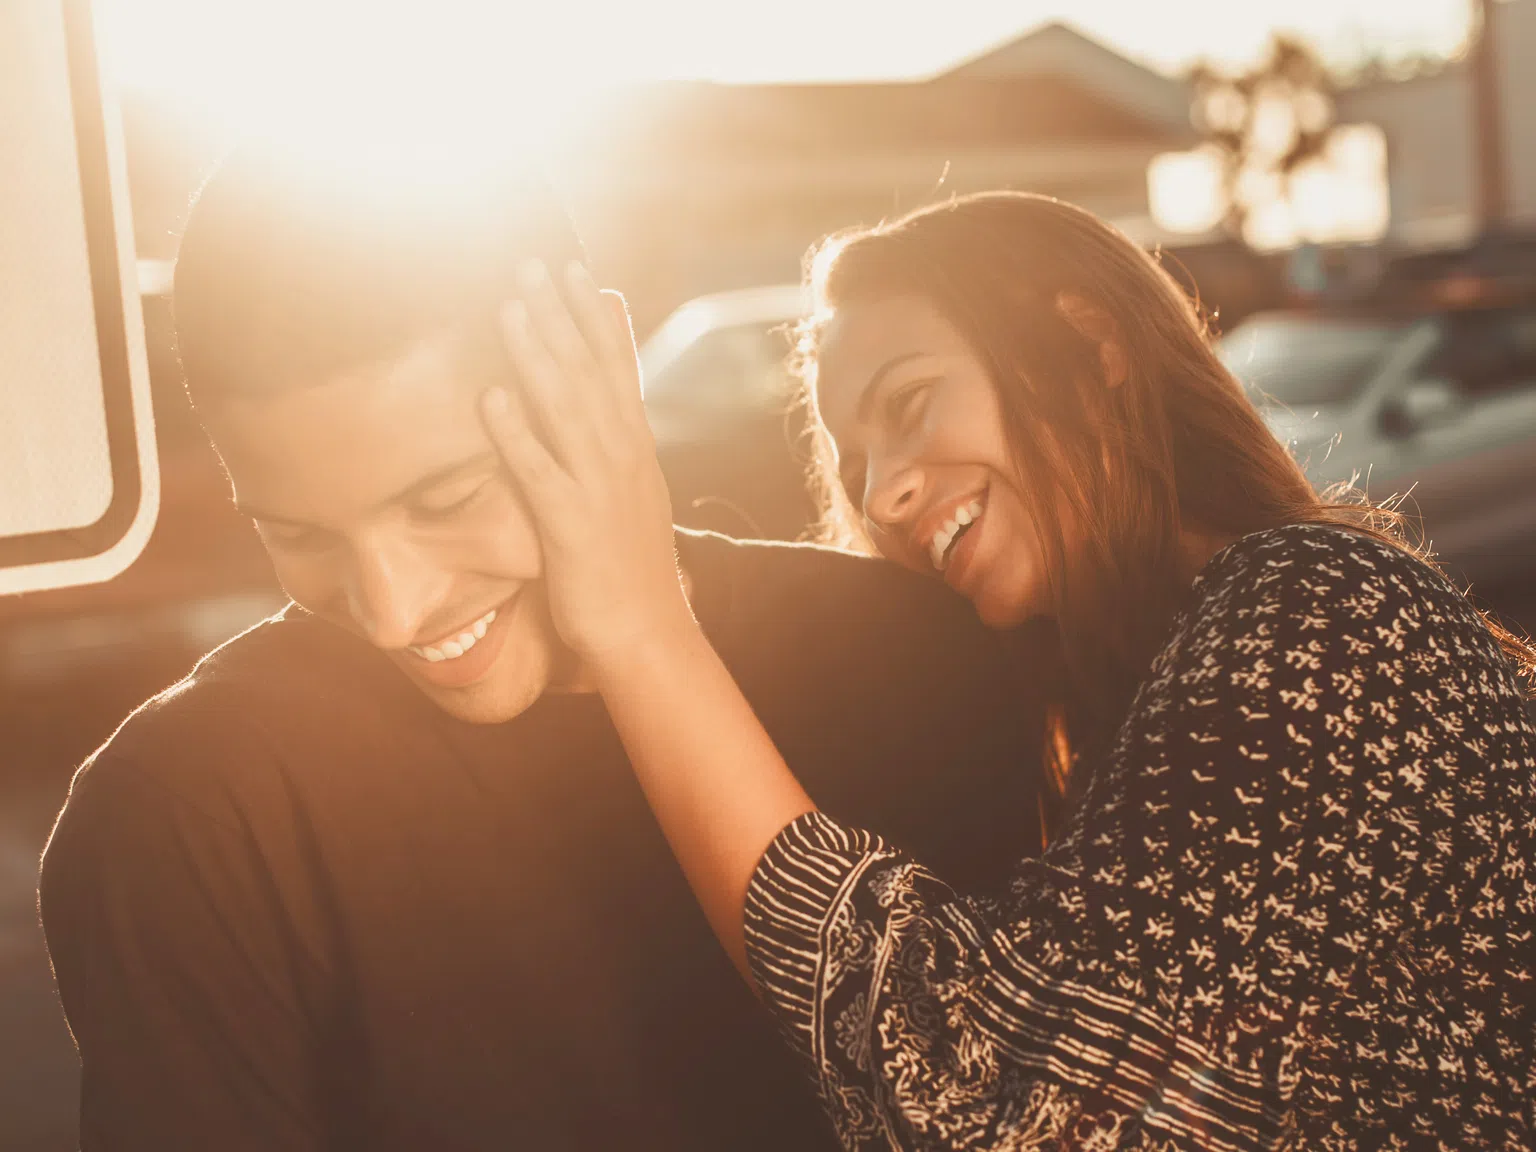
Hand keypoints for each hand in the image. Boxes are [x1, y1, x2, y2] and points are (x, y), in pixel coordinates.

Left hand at [482, 259, 696, 667]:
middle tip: (531, 262)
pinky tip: (491, 397)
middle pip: (589, 372)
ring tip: (509, 306)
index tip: (576, 269)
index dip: (595, 316)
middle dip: (560, 315)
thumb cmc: (630, 567)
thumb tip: (609, 401)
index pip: (616, 367)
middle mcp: (623, 457)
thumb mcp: (633, 494)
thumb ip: (618, 443)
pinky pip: (539, 470)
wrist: (648, 633)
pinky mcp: (572, 524)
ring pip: (566, 407)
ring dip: (537, 353)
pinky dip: (516, 431)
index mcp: (635, 448)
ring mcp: (599, 488)